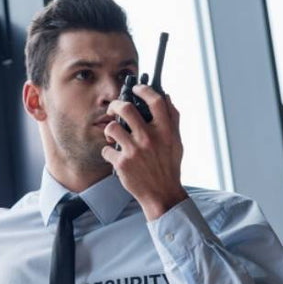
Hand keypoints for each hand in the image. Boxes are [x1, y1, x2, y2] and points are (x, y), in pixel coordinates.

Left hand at [101, 84, 187, 220]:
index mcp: (166, 131)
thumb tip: (167, 97)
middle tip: (114, 109)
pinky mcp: (122, 163)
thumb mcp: (177, 142)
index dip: (144, 90)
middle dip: (115, 105)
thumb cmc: (169, 167)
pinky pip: (106, 149)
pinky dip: (108, 152)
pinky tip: (114, 156)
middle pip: (126, 108)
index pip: (156, 101)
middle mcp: (150, 138)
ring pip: (111, 127)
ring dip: (109, 130)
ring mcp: (134, 151)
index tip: (136, 89)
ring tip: (113, 135)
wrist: (162, 194)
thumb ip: (173, 119)